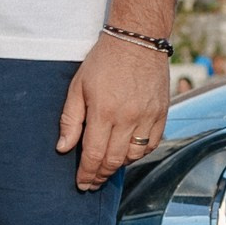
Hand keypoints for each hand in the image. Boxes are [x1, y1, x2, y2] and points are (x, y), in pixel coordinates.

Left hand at [58, 33, 170, 190]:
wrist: (137, 40)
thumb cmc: (103, 61)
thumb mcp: (77, 87)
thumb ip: (70, 120)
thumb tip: (63, 147)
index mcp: (104, 112)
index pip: (93, 155)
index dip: (86, 174)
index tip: (81, 184)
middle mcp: (128, 119)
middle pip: (114, 161)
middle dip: (100, 176)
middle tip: (92, 183)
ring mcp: (148, 117)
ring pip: (134, 156)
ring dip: (119, 165)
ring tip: (107, 167)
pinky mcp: (162, 113)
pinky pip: (153, 144)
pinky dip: (140, 153)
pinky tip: (128, 152)